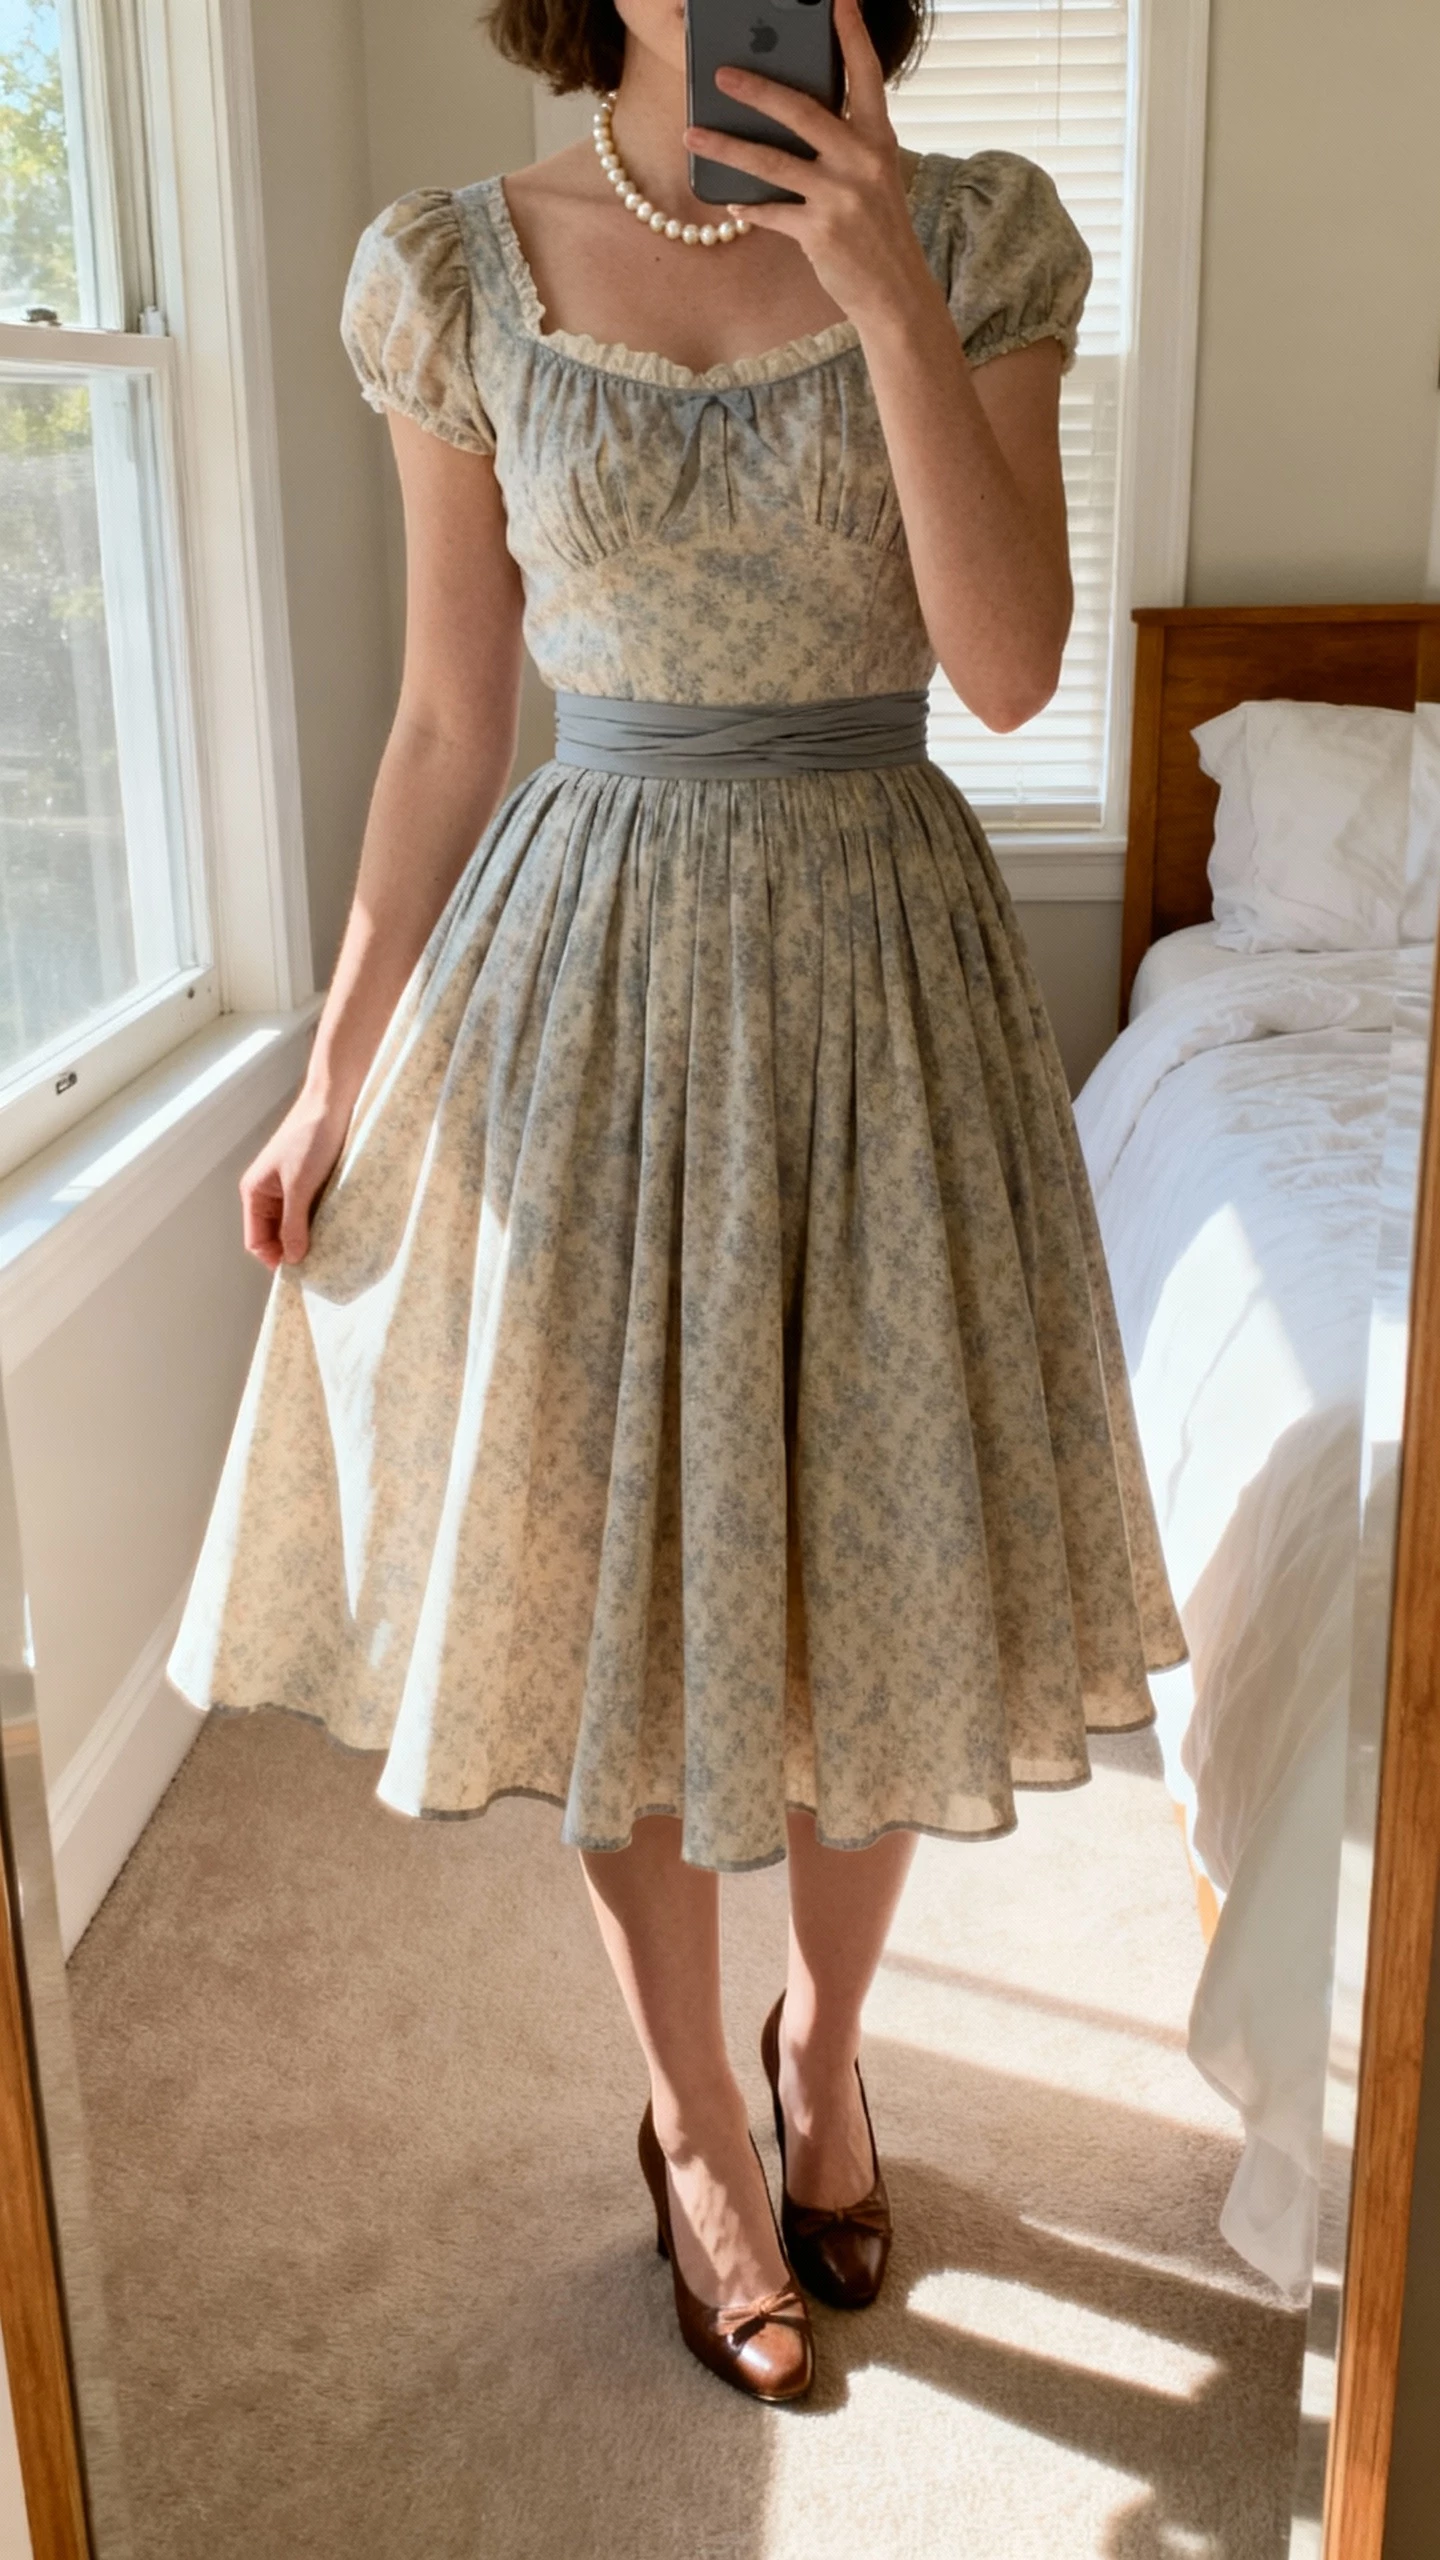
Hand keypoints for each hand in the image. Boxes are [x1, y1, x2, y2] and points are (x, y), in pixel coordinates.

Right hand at [239, 1089, 352, 1269]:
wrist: (332, 1102)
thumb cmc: (310, 1138)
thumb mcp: (300, 1186)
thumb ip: (294, 1224)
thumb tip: (293, 1259)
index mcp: (254, 1192)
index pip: (256, 1241)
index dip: (275, 1259)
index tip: (303, 1271)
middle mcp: (267, 1193)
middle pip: (274, 1236)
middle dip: (292, 1250)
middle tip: (320, 1262)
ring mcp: (287, 1188)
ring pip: (293, 1225)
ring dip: (307, 1237)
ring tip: (329, 1247)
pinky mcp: (308, 1182)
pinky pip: (308, 1211)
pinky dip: (318, 1222)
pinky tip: (334, 1228)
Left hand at [681, 0, 934, 326]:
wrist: (895, 292)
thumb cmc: (878, 230)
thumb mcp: (873, 176)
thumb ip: (844, 144)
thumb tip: (790, 120)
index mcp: (878, 138)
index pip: (865, 74)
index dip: (851, 34)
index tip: (836, 0)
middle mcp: (861, 160)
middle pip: (801, 111)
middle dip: (756, 89)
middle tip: (721, 74)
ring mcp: (840, 196)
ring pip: (771, 162)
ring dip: (726, 146)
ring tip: (693, 133)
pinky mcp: (820, 231)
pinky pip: (771, 212)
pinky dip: (749, 207)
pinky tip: (732, 203)